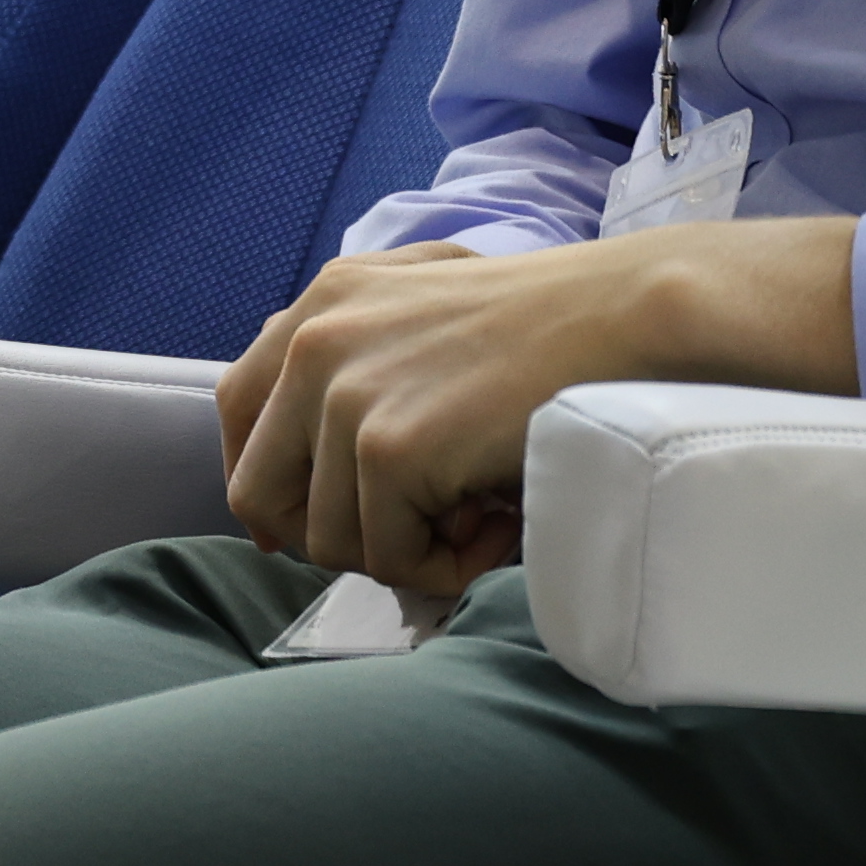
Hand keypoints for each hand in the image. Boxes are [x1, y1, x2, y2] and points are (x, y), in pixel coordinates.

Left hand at [214, 219, 858, 600]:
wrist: (628, 317)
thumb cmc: (550, 326)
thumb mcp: (425, 313)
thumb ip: (358, 366)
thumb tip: (302, 479)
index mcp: (321, 301)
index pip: (236, 411)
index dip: (268, 481)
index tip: (308, 522)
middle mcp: (314, 339)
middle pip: (260, 493)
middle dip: (334, 533)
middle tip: (418, 527)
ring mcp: (344, 393)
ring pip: (329, 541)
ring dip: (406, 547)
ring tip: (479, 510)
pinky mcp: (387, 448)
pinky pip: (388, 559)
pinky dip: (445, 564)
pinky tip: (498, 518)